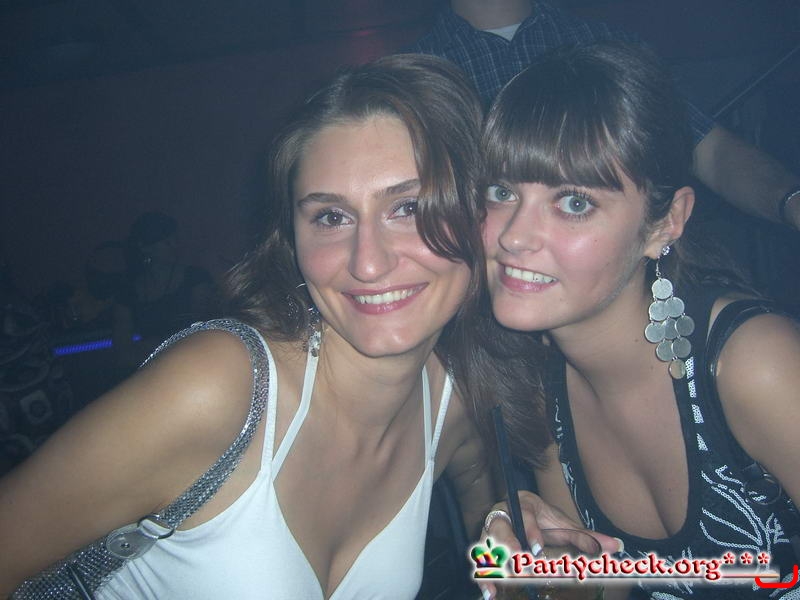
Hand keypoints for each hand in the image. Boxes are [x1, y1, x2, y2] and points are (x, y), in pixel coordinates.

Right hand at [477, 491, 622, 598]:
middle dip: (508, 547)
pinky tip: (490, 594)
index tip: (537, 549)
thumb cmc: (542, 520)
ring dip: (493, 565)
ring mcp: (490, 530)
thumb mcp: (564, 525)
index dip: (530, 531)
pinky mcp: (484, 547)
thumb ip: (586, 537)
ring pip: (487, 544)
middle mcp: (504, 515)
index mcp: (524, 505)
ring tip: (501, 584)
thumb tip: (616, 545)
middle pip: (500, 528)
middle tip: (519, 567)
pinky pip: (480, 562)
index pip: (525, 514)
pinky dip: (484, 579)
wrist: (518, 508)